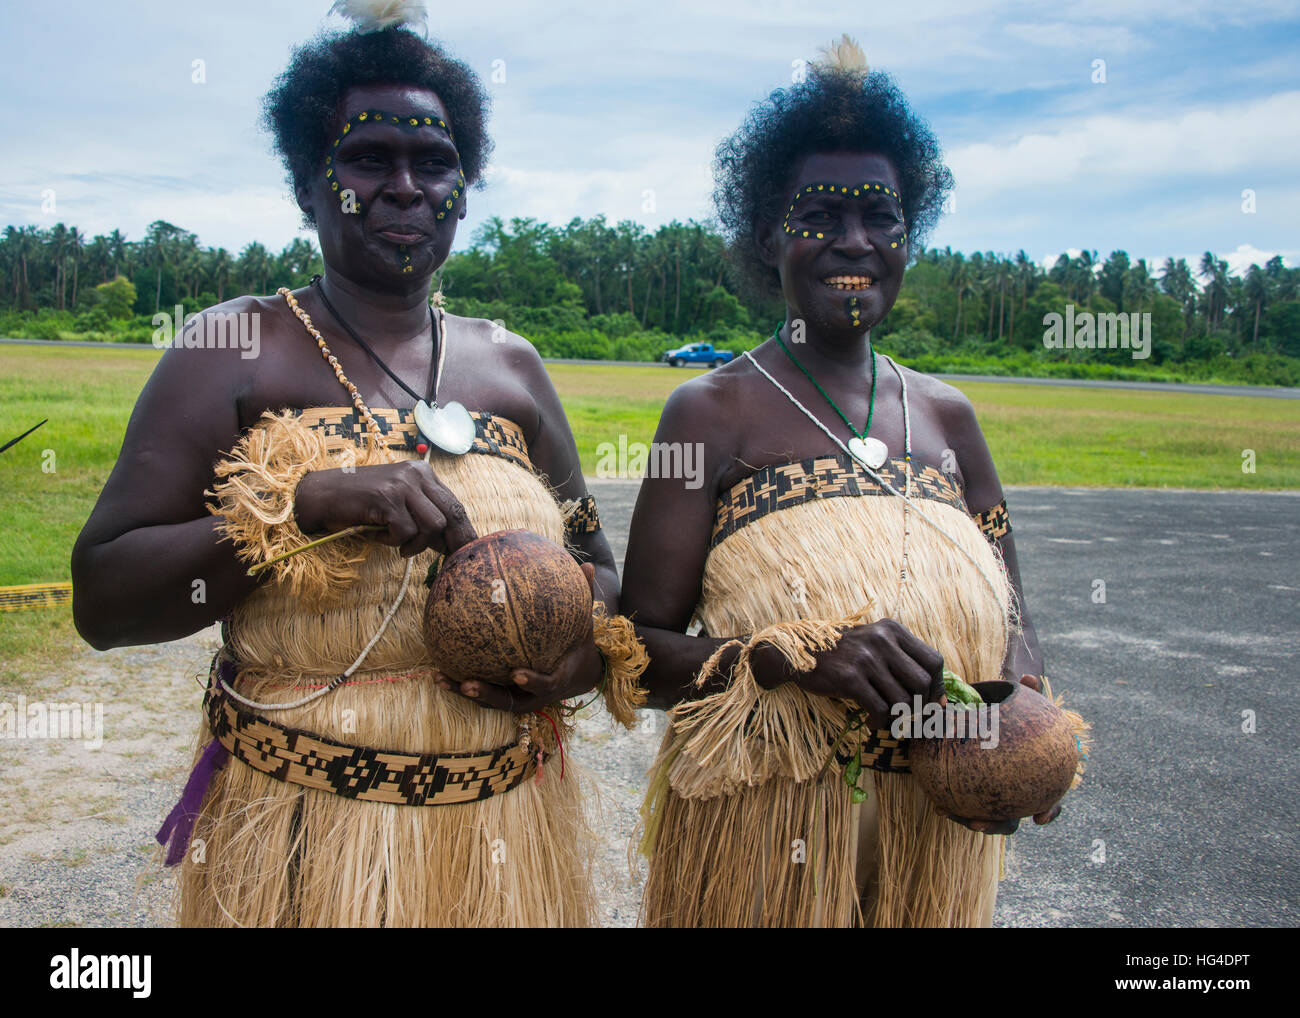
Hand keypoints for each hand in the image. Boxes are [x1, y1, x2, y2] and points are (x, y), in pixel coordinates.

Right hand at [294, 461, 477, 556]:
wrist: (321, 495)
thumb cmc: (360, 503)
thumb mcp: (398, 504)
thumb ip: (423, 515)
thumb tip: (449, 543)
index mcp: (422, 473)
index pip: (453, 504)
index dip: (463, 530)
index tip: (467, 550)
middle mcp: (415, 475)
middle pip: (451, 513)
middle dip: (453, 541)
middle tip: (449, 559)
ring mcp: (401, 485)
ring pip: (433, 525)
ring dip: (416, 543)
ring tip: (398, 544)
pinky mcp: (386, 499)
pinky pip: (406, 532)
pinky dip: (393, 542)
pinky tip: (379, 535)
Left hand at [434, 563, 602, 712]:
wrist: (578, 676)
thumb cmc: (578, 644)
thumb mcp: (584, 624)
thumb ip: (585, 598)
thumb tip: (587, 566)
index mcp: (554, 681)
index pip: (543, 684)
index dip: (531, 681)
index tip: (516, 674)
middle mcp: (533, 696)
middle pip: (507, 701)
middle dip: (486, 695)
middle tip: (468, 684)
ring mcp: (517, 699)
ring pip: (489, 701)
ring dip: (463, 692)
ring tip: (439, 677)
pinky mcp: (505, 696)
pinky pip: (482, 692)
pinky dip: (459, 684)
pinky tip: (437, 671)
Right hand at [751, 617, 943, 730]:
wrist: (797, 652)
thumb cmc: (841, 653)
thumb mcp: (873, 645)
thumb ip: (903, 664)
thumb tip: (940, 700)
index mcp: (892, 630)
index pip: (934, 662)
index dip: (937, 687)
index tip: (928, 702)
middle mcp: (882, 640)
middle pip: (922, 683)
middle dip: (920, 707)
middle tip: (909, 718)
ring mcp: (865, 658)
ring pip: (902, 701)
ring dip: (898, 719)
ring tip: (887, 722)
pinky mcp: (849, 678)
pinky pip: (880, 710)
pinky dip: (880, 723)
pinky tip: (871, 722)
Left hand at [941, 673, 1063, 833]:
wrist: (985, 723)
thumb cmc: (1009, 717)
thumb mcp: (1018, 704)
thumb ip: (1027, 693)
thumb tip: (1029, 677)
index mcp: (1033, 778)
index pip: (1049, 800)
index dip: (1050, 811)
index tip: (1040, 819)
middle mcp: (1014, 794)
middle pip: (1011, 819)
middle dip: (997, 825)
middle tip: (981, 823)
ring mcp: (993, 799)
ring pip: (986, 818)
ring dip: (971, 821)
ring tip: (953, 816)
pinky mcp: (970, 797)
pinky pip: (963, 807)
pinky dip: (955, 809)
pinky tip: (941, 807)